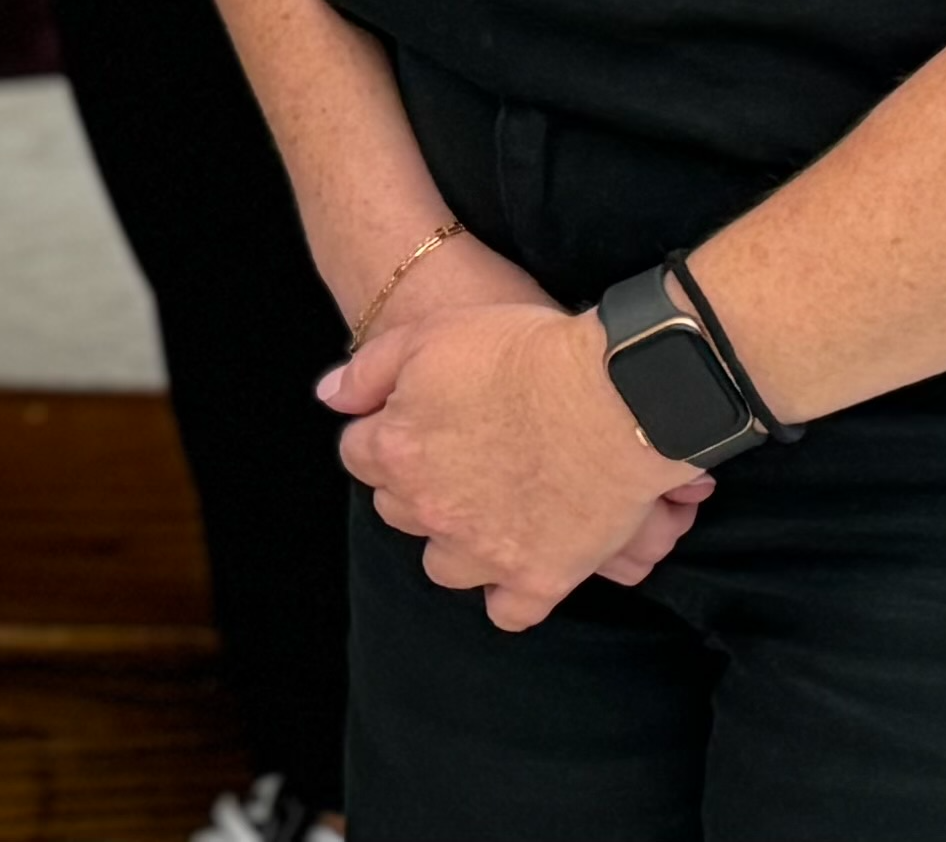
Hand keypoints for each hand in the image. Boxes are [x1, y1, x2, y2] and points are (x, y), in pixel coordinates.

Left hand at [325, 293, 711, 625]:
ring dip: (457, 542)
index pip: (360, 454)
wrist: (615, 394)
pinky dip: (511, 593)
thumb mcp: (428, 335)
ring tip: (489, 512)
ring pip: (444, 565)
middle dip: (417, 486)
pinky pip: (508, 611)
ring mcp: (484, 552)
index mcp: (397, 451)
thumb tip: (330, 398)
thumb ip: (368, 371)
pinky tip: (523, 564)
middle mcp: (431, 511)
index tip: (414, 420)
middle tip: (459, 459)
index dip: (384, 433)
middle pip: (400, 509)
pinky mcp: (539, 578)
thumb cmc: (522, 355)